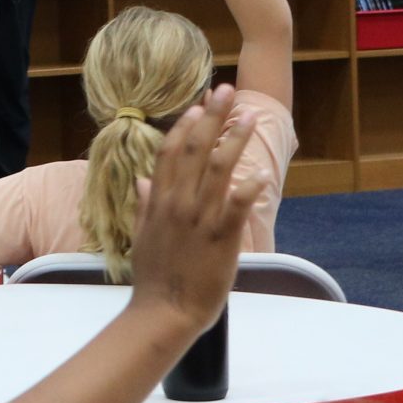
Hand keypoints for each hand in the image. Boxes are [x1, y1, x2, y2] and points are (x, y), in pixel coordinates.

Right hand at [125, 85, 265, 334]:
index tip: (200, 103)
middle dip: (212, 117)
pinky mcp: (219, 239)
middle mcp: (178, 203)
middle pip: (195, 149)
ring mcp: (199, 219)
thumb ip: (145, 204)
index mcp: (160, 201)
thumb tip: (142, 180)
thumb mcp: (142, 235)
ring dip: (233, 139)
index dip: (186, 124)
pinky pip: (235, 207)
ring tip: (248, 116)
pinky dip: (247, 187)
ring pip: (217, 169)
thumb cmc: (155, 278)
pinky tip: (260, 172)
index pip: (171, 151)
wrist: (163, 312)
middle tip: (227, 90)